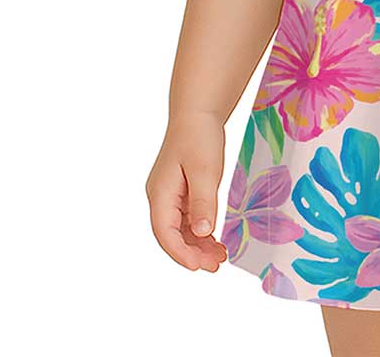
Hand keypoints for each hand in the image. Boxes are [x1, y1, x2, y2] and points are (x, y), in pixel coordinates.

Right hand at [146, 111, 229, 271]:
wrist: (198, 112)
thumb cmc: (199, 136)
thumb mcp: (205, 170)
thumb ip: (202, 203)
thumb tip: (201, 234)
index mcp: (160, 194)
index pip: (165, 234)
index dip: (181, 253)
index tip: (199, 267)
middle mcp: (160, 197)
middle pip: (172, 235)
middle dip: (192, 253)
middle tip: (215, 265)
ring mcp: (169, 194)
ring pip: (180, 229)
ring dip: (197, 244)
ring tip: (219, 257)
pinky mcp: (180, 190)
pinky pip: (187, 218)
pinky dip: (200, 230)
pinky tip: (215, 239)